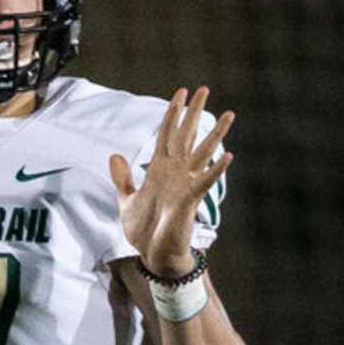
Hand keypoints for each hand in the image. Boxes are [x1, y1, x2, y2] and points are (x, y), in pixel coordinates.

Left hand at [109, 86, 233, 276]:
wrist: (153, 255)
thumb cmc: (143, 231)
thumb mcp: (126, 200)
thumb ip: (122, 178)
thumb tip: (114, 156)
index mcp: (159, 170)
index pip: (166, 134)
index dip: (172, 113)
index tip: (181, 92)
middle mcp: (175, 172)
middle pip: (186, 134)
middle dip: (194, 112)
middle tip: (205, 88)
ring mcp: (184, 184)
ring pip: (202, 153)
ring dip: (214, 134)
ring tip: (228, 114)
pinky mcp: (190, 200)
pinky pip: (205, 182)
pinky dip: (216, 171)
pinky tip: (228, 157)